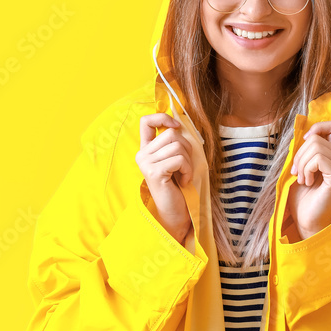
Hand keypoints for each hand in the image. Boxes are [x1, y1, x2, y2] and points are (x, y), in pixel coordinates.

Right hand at [135, 113, 193, 241]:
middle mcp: (142, 154)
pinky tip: (184, 181)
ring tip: (184, 176)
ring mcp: (146, 163)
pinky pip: (179, 159)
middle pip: (171, 134)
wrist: (175, 213)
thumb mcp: (177, 159)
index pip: (146, 121)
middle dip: (187, 148)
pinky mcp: (154, 172)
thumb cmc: (179, 186)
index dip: (163, 118)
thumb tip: (181, 124)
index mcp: (146, 149)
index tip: (176, 127)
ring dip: (189, 162)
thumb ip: (175, 142)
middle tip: (185, 167)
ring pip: (178, 146)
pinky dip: (188, 170)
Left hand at [285, 120, 330, 238]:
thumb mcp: (300, 166)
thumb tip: (304, 134)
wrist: (305, 219)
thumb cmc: (302, 196)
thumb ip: (305, 149)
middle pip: (316, 139)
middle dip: (299, 155)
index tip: (304, 141)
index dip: (317, 127)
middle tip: (297, 173)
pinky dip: (307, 169)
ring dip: (301, 164)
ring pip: (316, 147)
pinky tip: (307, 182)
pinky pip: (318, 159)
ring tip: (302, 179)